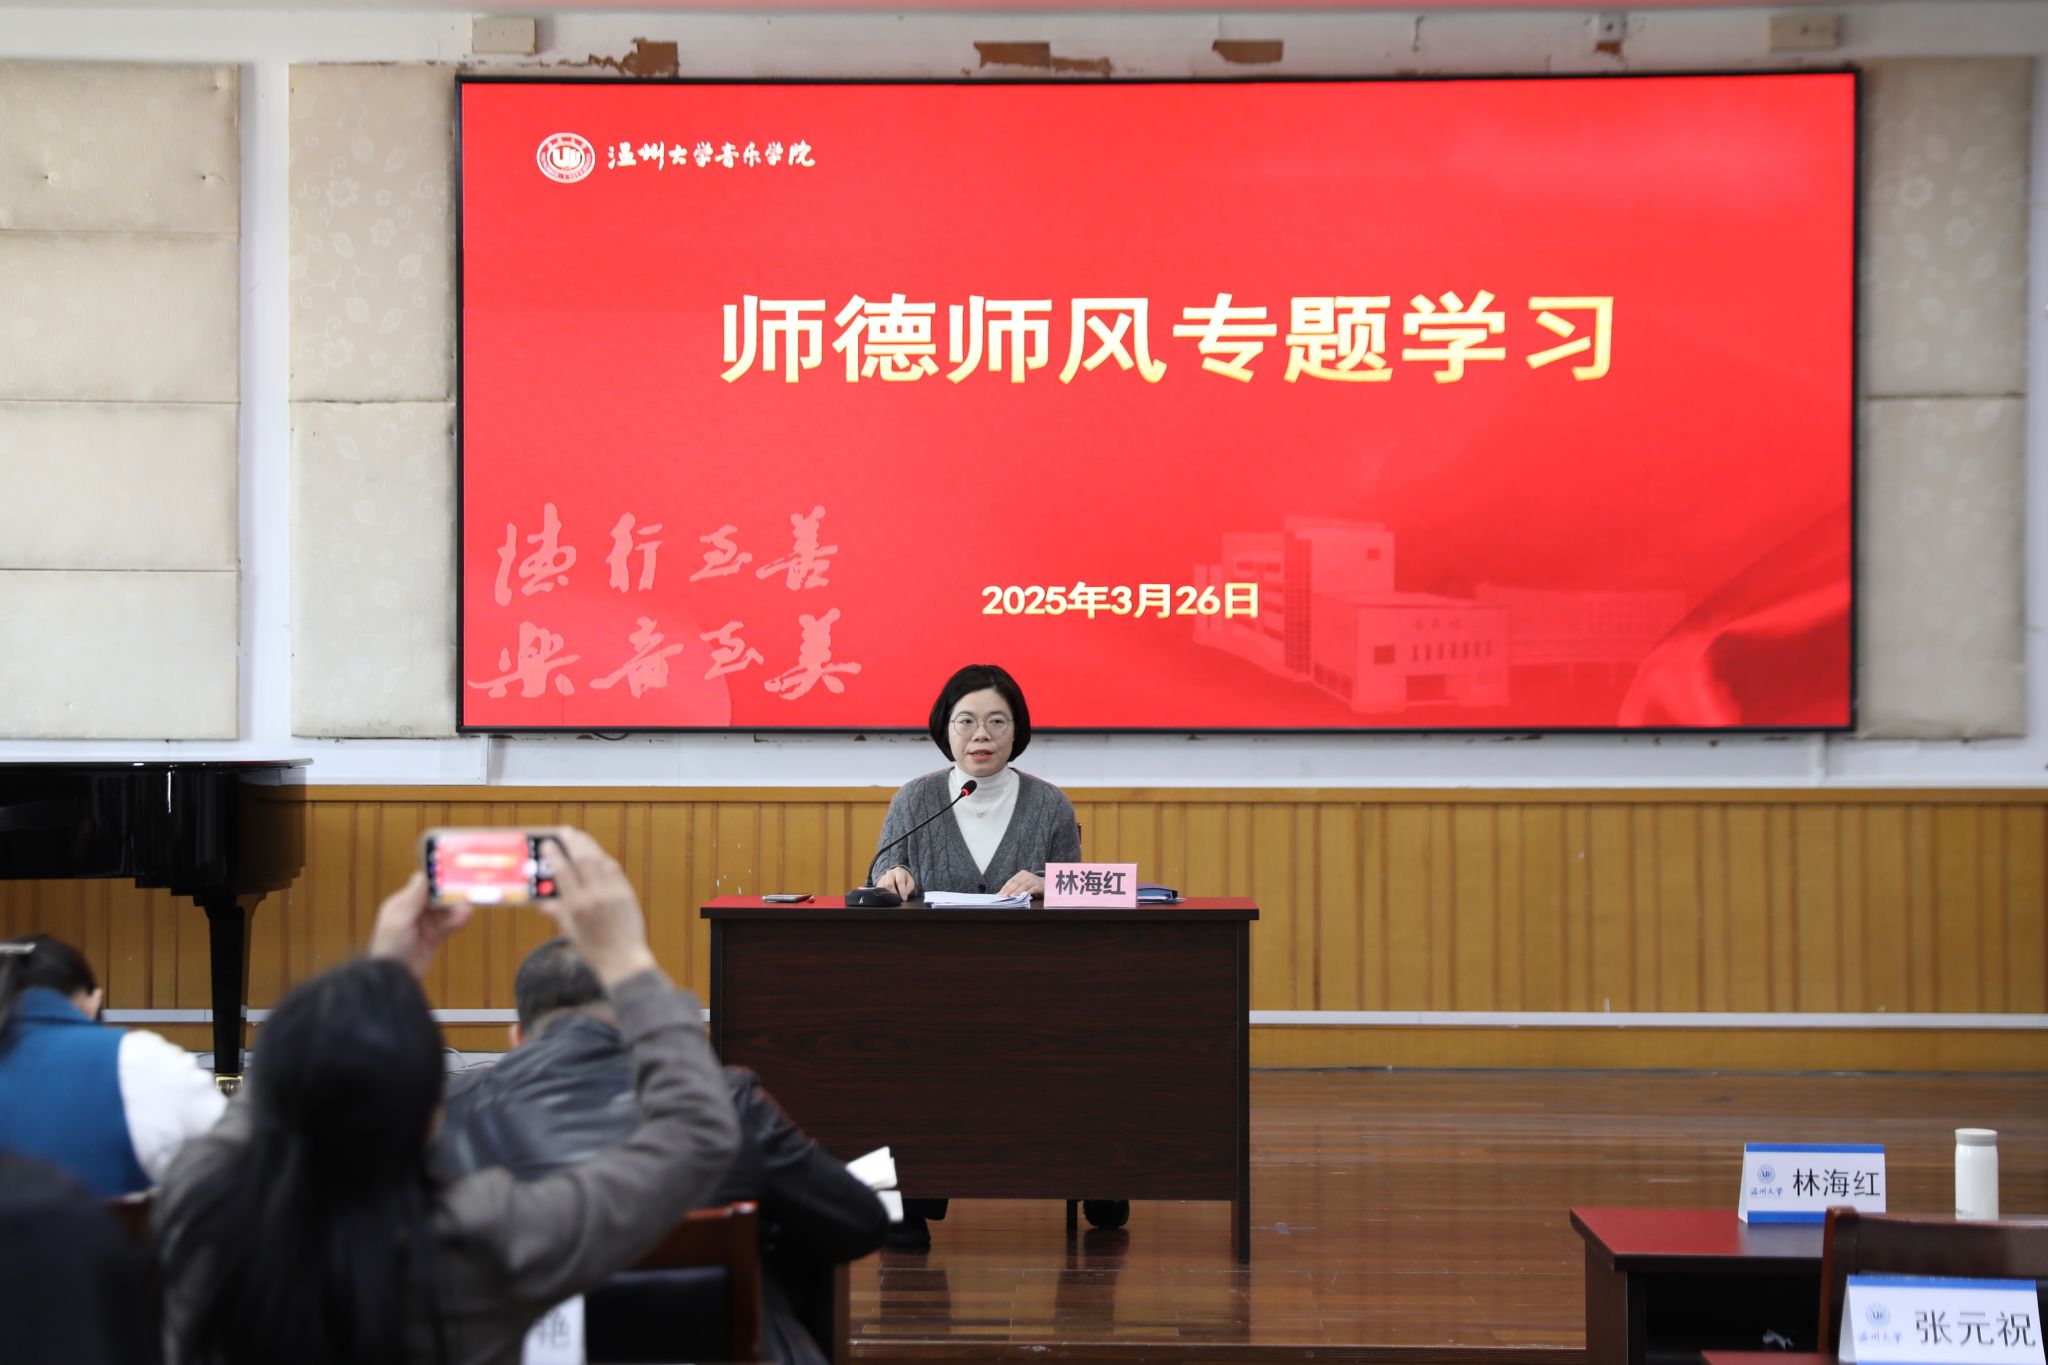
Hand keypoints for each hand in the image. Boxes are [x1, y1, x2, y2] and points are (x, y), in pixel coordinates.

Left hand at [368, 872, 473, 978]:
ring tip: (468, 908)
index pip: (422, 885)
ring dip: (456, 908)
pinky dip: (457, 919)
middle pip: (437, 897)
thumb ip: (412, 899)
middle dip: (451, 895)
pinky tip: (465, 917)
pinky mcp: (435, 937)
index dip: (437, 879)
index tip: (452, 872)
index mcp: (401, 903)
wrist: (395, 978)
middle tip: (466, 890)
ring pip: (445, 910)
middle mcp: (414, 911)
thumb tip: (421, 875)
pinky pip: (449, 924)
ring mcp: (425, 925)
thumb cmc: (391, 946)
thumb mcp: (399, 920)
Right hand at [535, 828, 656, 985]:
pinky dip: (604, 858)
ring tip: (579, 837)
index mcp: (576, 906)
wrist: (623, 960)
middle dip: (572, 842)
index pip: (563, 872)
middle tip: (565, 831)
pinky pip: (614, 869)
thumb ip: (557, 912)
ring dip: (588, 845)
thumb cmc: (593, 949)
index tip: (548, 843)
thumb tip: (542, 901)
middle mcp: (595, 896)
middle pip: (583, 859)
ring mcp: (613, 892)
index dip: (555, 855)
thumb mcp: (570, 931)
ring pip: (600, 860)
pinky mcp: (627, 892)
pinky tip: (597, 853)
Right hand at [875, 866, 915, 897]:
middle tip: (898, 900)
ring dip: (888, 895)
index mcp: (899, 871)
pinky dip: (882, 895)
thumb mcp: (910, 882)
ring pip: (883, 887)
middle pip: (889, 884)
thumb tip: (906, 893)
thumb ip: (909, 887)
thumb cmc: (905, 879)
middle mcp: (889, 873)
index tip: (904, 899)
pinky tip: (887, 898)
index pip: (900, 881)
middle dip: (894, 894)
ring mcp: (883, 877)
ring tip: (893, 900)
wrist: (898, 875)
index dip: (902, 891)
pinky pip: (879, 889)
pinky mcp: (879, 882)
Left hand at [999, 869, 1044, 898]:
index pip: (1011, 880)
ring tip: (1011, 896)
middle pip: (1017, 883)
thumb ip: (1013, 888)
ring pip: (1024, 885)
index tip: (1000, 894)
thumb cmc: (1033, 885)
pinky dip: (1027, 892)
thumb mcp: (1023, 884)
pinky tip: (1022, 896)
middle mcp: (1028, 875)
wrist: (1048, 884)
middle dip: (1009, 890)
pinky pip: (1032, 889)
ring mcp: (1034, 880)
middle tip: (1004, 896)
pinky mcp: (1040, 885)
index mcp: (1022, 874)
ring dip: (1017, 891)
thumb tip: (1000, 894)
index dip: (1005, 887)